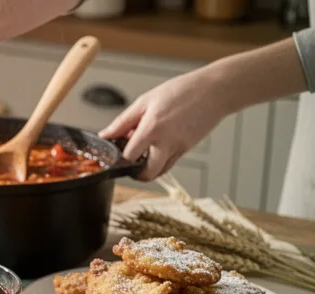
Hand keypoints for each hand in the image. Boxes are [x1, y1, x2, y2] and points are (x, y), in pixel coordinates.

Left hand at [99, 68, 228, 180]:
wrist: (215, 91)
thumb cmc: (182, 91)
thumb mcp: (146, 101)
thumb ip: (123, 121)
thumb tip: (106, 134)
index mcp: (152, 128)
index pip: (129, 156)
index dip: (119, 156)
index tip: (115, 151)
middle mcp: (166, 143)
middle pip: (146, 173)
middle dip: (134, 173)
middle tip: (128, 163)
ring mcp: (178, 148)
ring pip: (159, 172)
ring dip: (148, 170)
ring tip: (142, 155)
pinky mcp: (187, 149)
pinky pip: (170, 164)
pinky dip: (160, 162)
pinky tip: (156, 148)